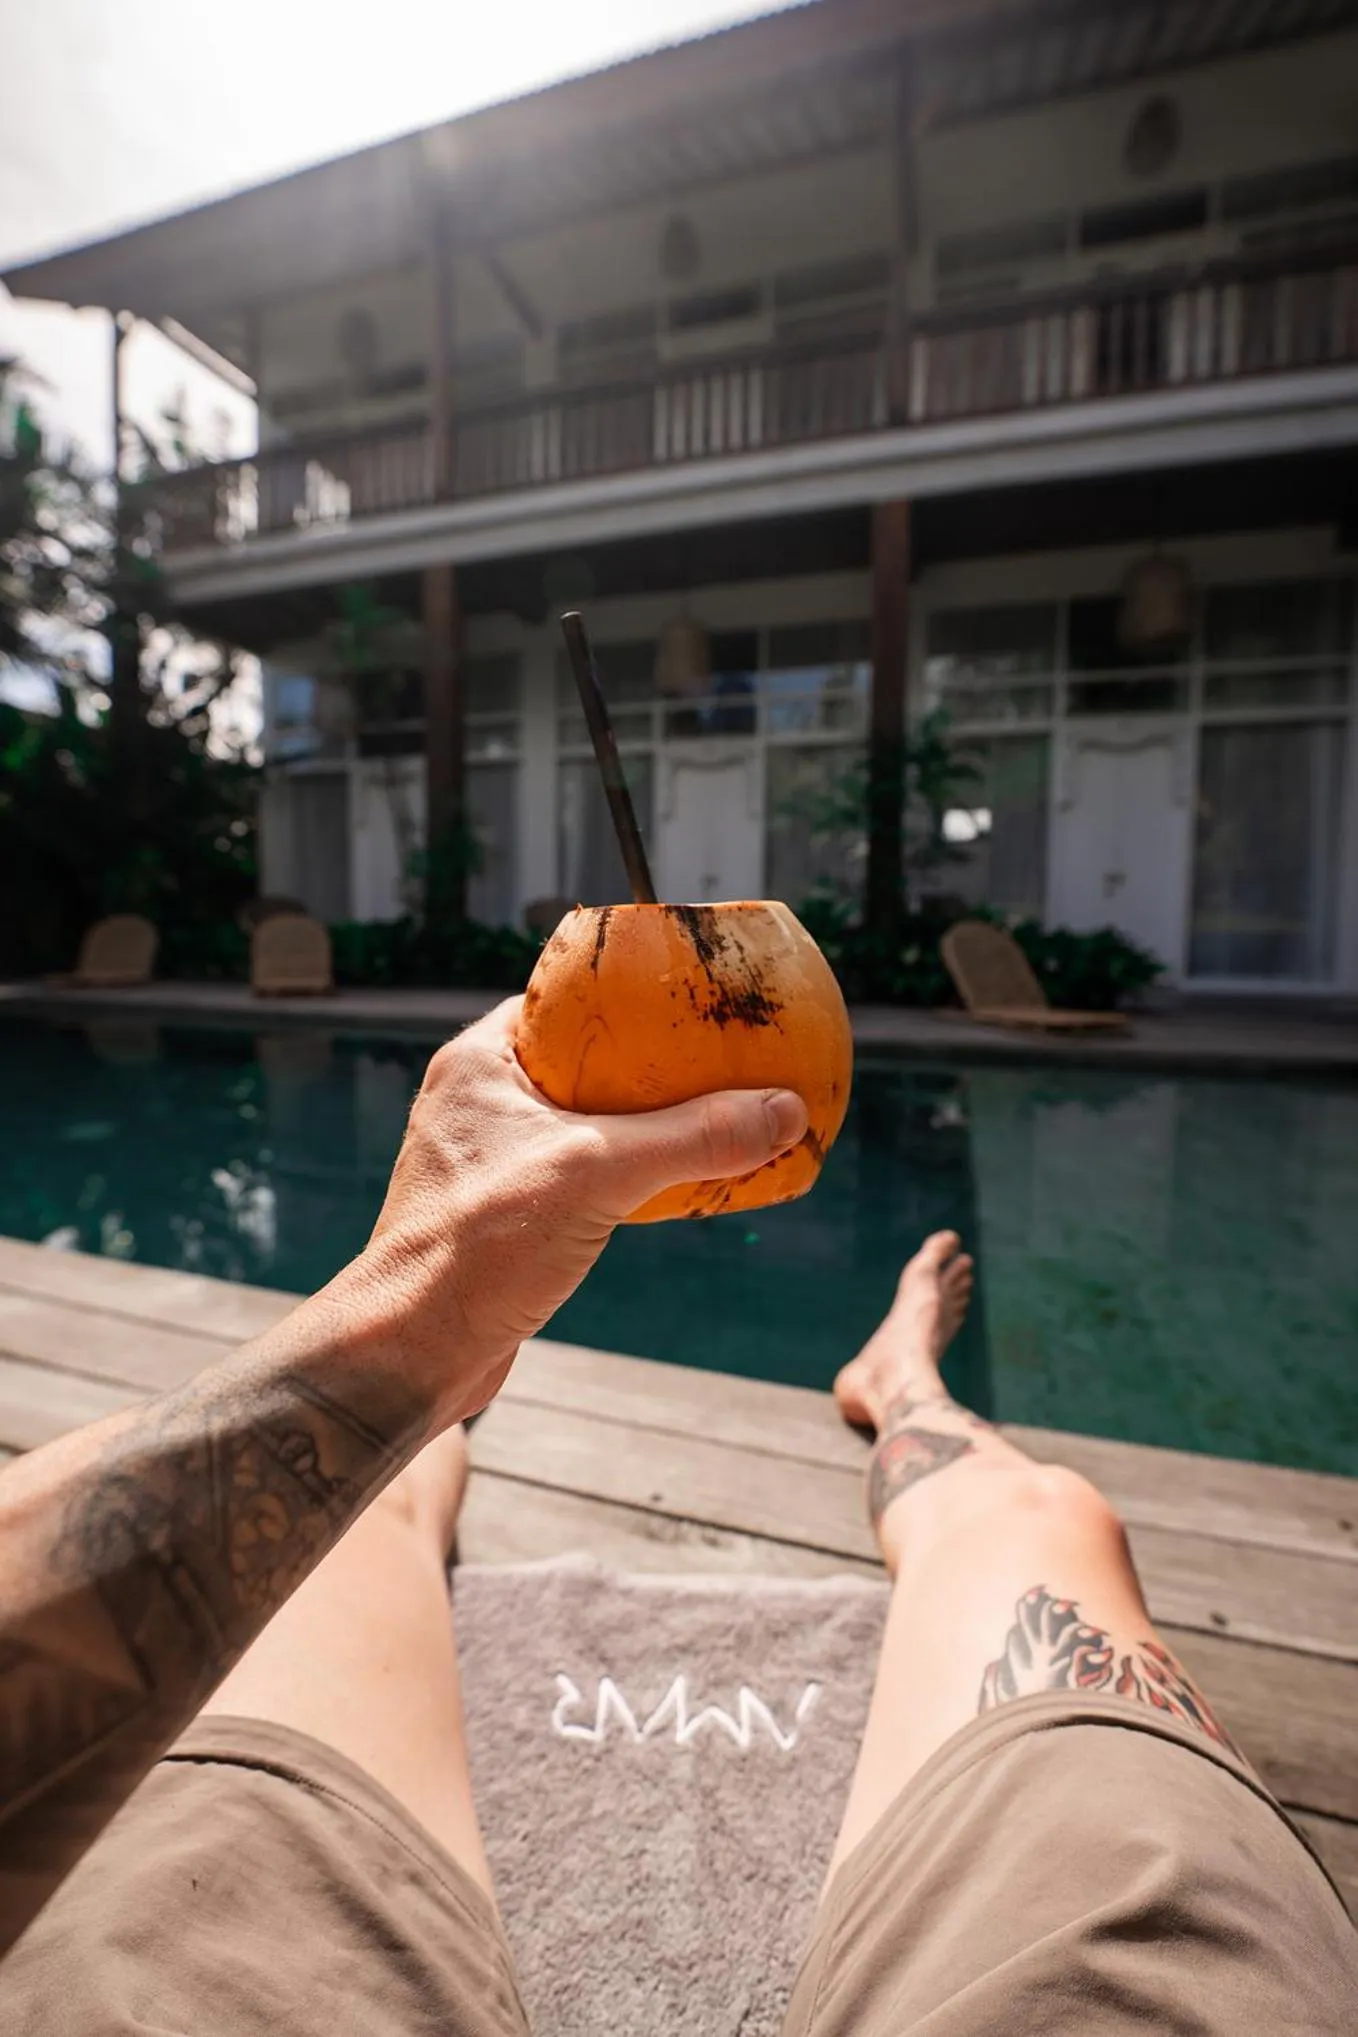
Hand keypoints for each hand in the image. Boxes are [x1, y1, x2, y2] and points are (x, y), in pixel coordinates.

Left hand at [355, 998, 808, 1423]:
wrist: (414, 1351)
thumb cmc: (479, 1246)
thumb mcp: (599, 1174)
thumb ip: (692, 1138)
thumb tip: (786, 1110)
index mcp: (480, 1061)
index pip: (563, 998)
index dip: (629, 993)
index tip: (692, 998)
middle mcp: (479, 1101)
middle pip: (584, 1060)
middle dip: (653, 1064)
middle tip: (719, 1060)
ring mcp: (488, 1159)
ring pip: (584, 1123)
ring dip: (644, 1125)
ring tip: (712, 1119)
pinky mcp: (503, 1213)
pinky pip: (580, 1174)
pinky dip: (627, 1174)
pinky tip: (675, 1186)